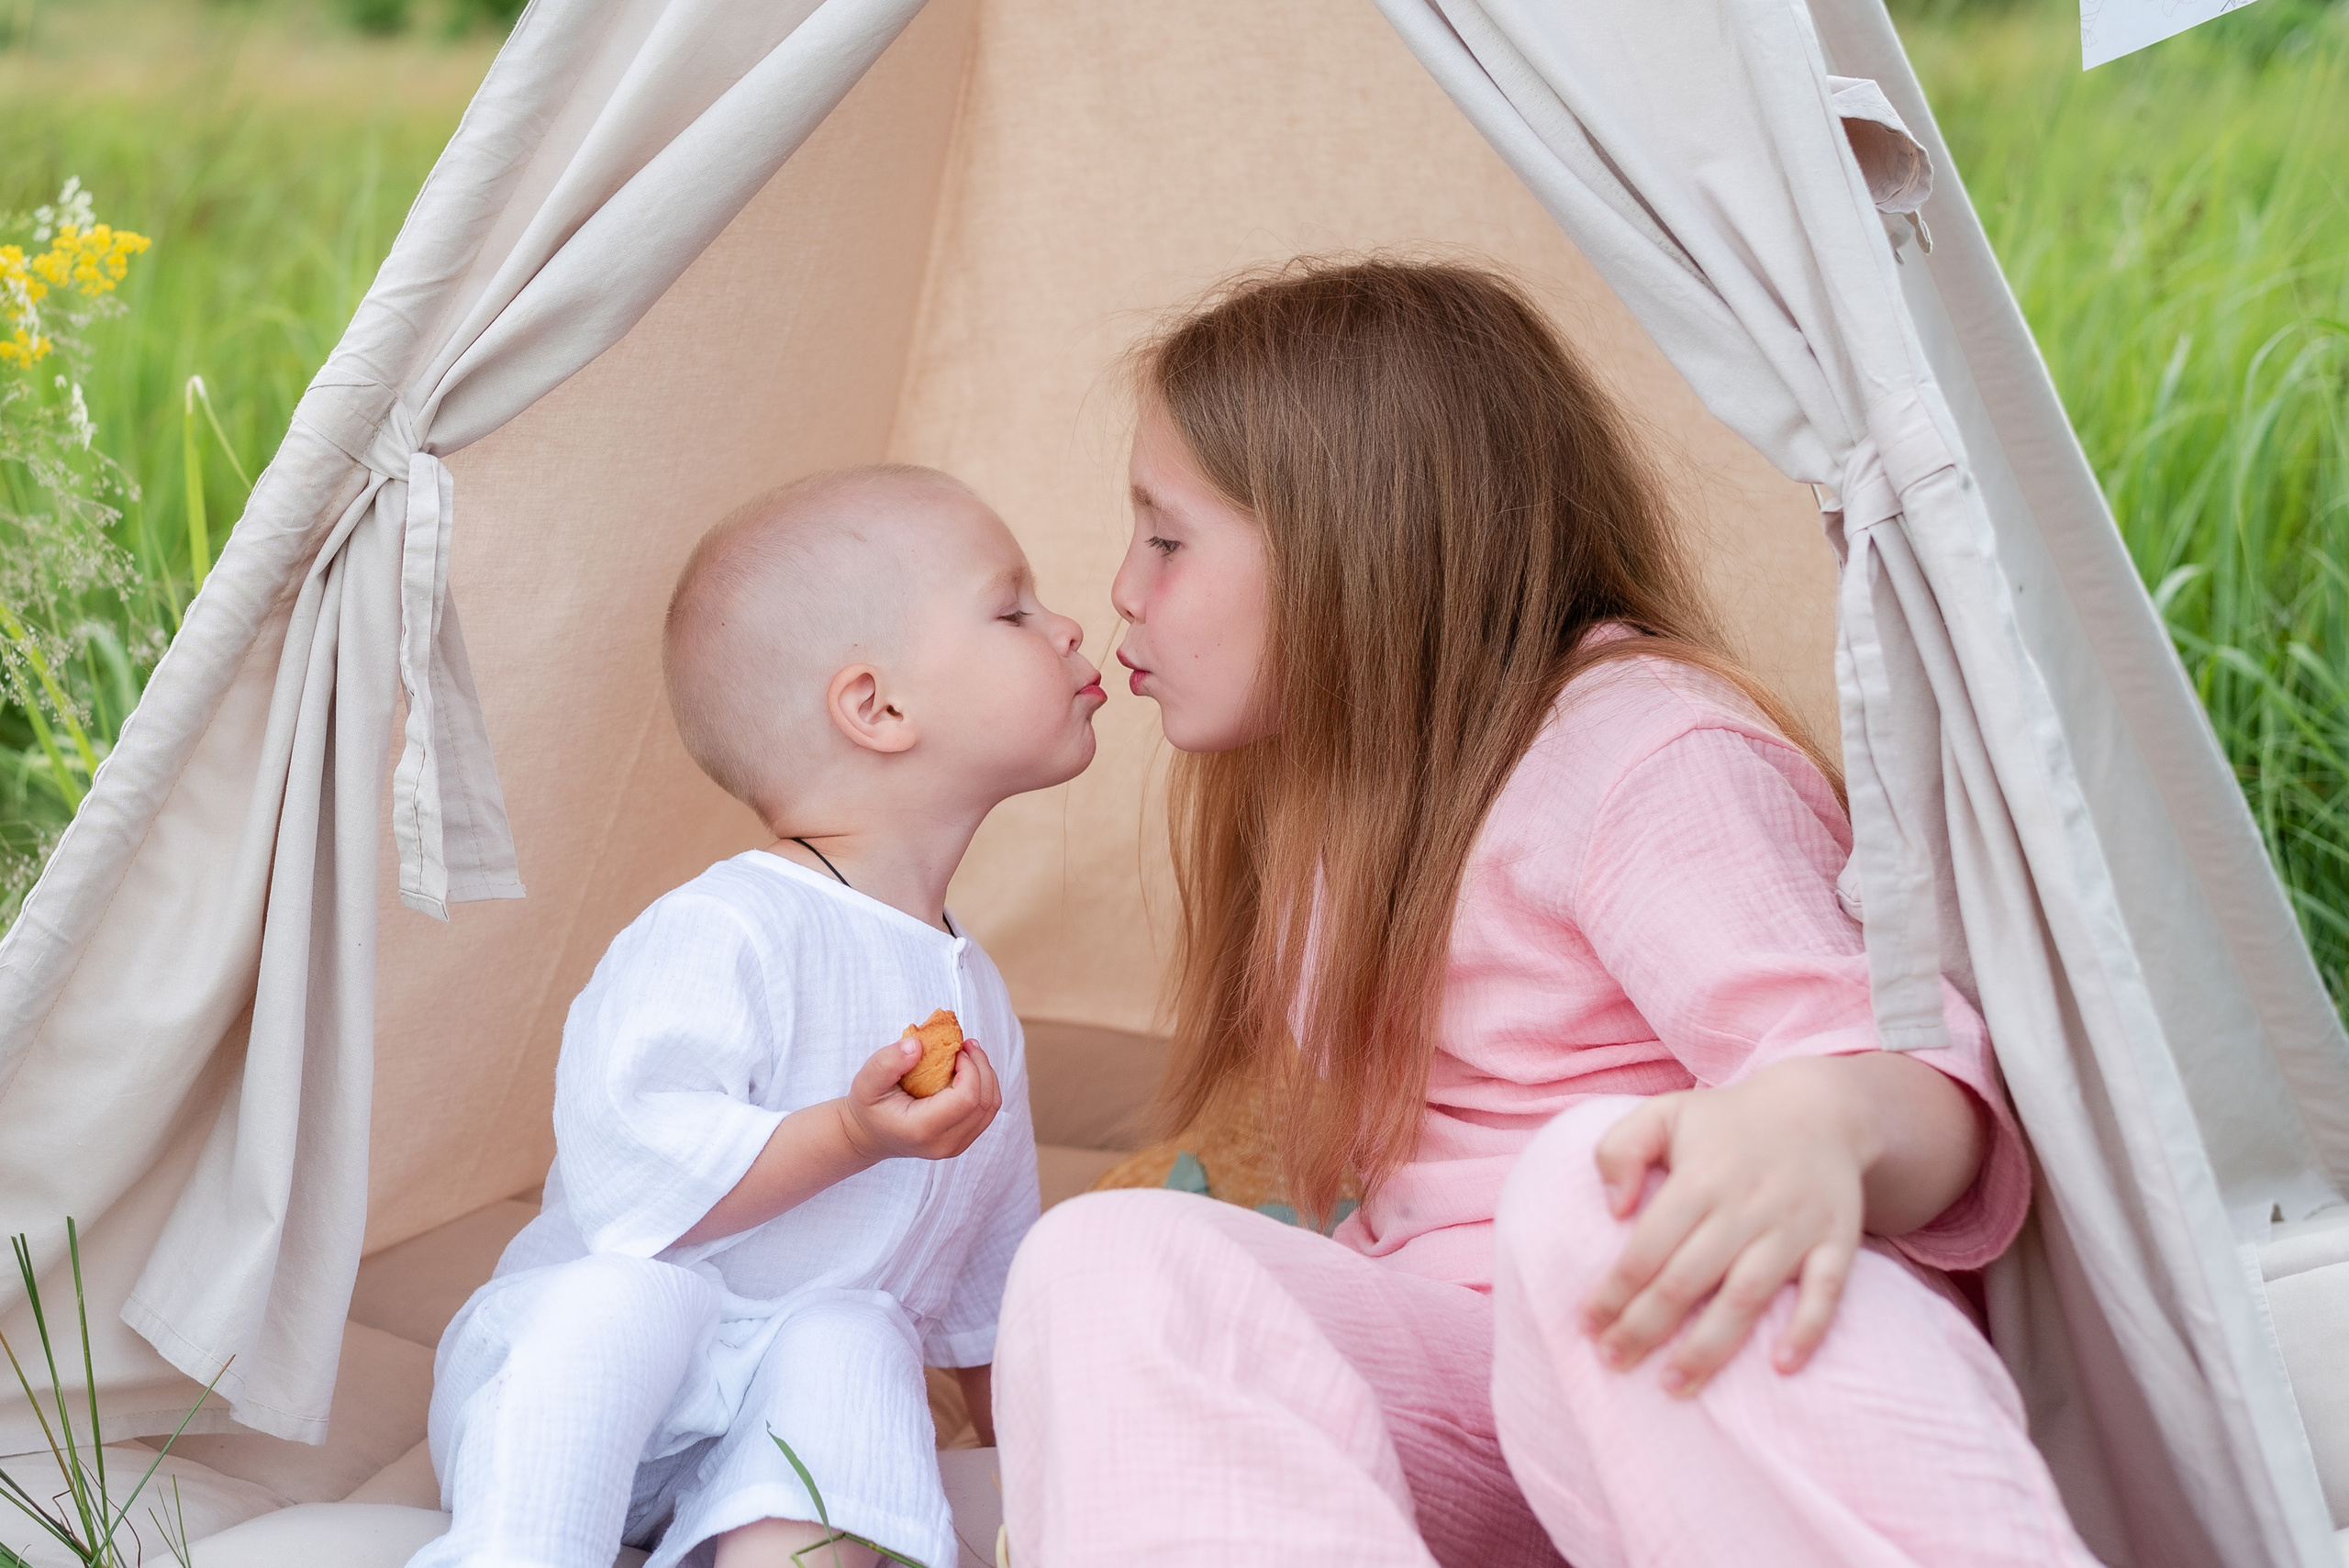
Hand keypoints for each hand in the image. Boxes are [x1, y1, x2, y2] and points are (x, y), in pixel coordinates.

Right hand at [838, 1031, 1001, 1161]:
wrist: (869, 1135)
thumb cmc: (868, 1106)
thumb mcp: (866, 1080)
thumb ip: (888, 1062)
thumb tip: (917, 1045)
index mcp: (922, 1129)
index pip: (966, 1099)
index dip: (970, 1069)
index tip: (955, 1050)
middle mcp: (944, 1144)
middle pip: (984, 1102)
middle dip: (982, 1067)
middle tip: (965, 1044)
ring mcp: (955, 1146)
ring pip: (990, 1107)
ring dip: (986, 1075)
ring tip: (969, 1053)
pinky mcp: (962, 1141)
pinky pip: (986, 1112)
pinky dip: (984, 1087)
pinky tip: (968, 1070)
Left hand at [1577, 1058, 1874, 1395]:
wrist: (1821, 1110)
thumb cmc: (1727, 1122)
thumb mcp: (1663, 1113)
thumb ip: (1620, 1150)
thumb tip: (1613, 1210)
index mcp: (1699, 1179)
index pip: (1647, 1248)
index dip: (1615, 1292)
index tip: (1588, 1325)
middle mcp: (1745, 1206)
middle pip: (1687, 1280)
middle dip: (1646, 1328)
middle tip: (1615, 1362)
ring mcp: (1793, 1227)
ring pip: (1747, 1296)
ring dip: (1710, 1346)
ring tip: (1674, 1385)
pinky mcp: (1837, 1241)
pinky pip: (1826, 1292)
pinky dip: (1807, 1330)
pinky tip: (1780, 1366)